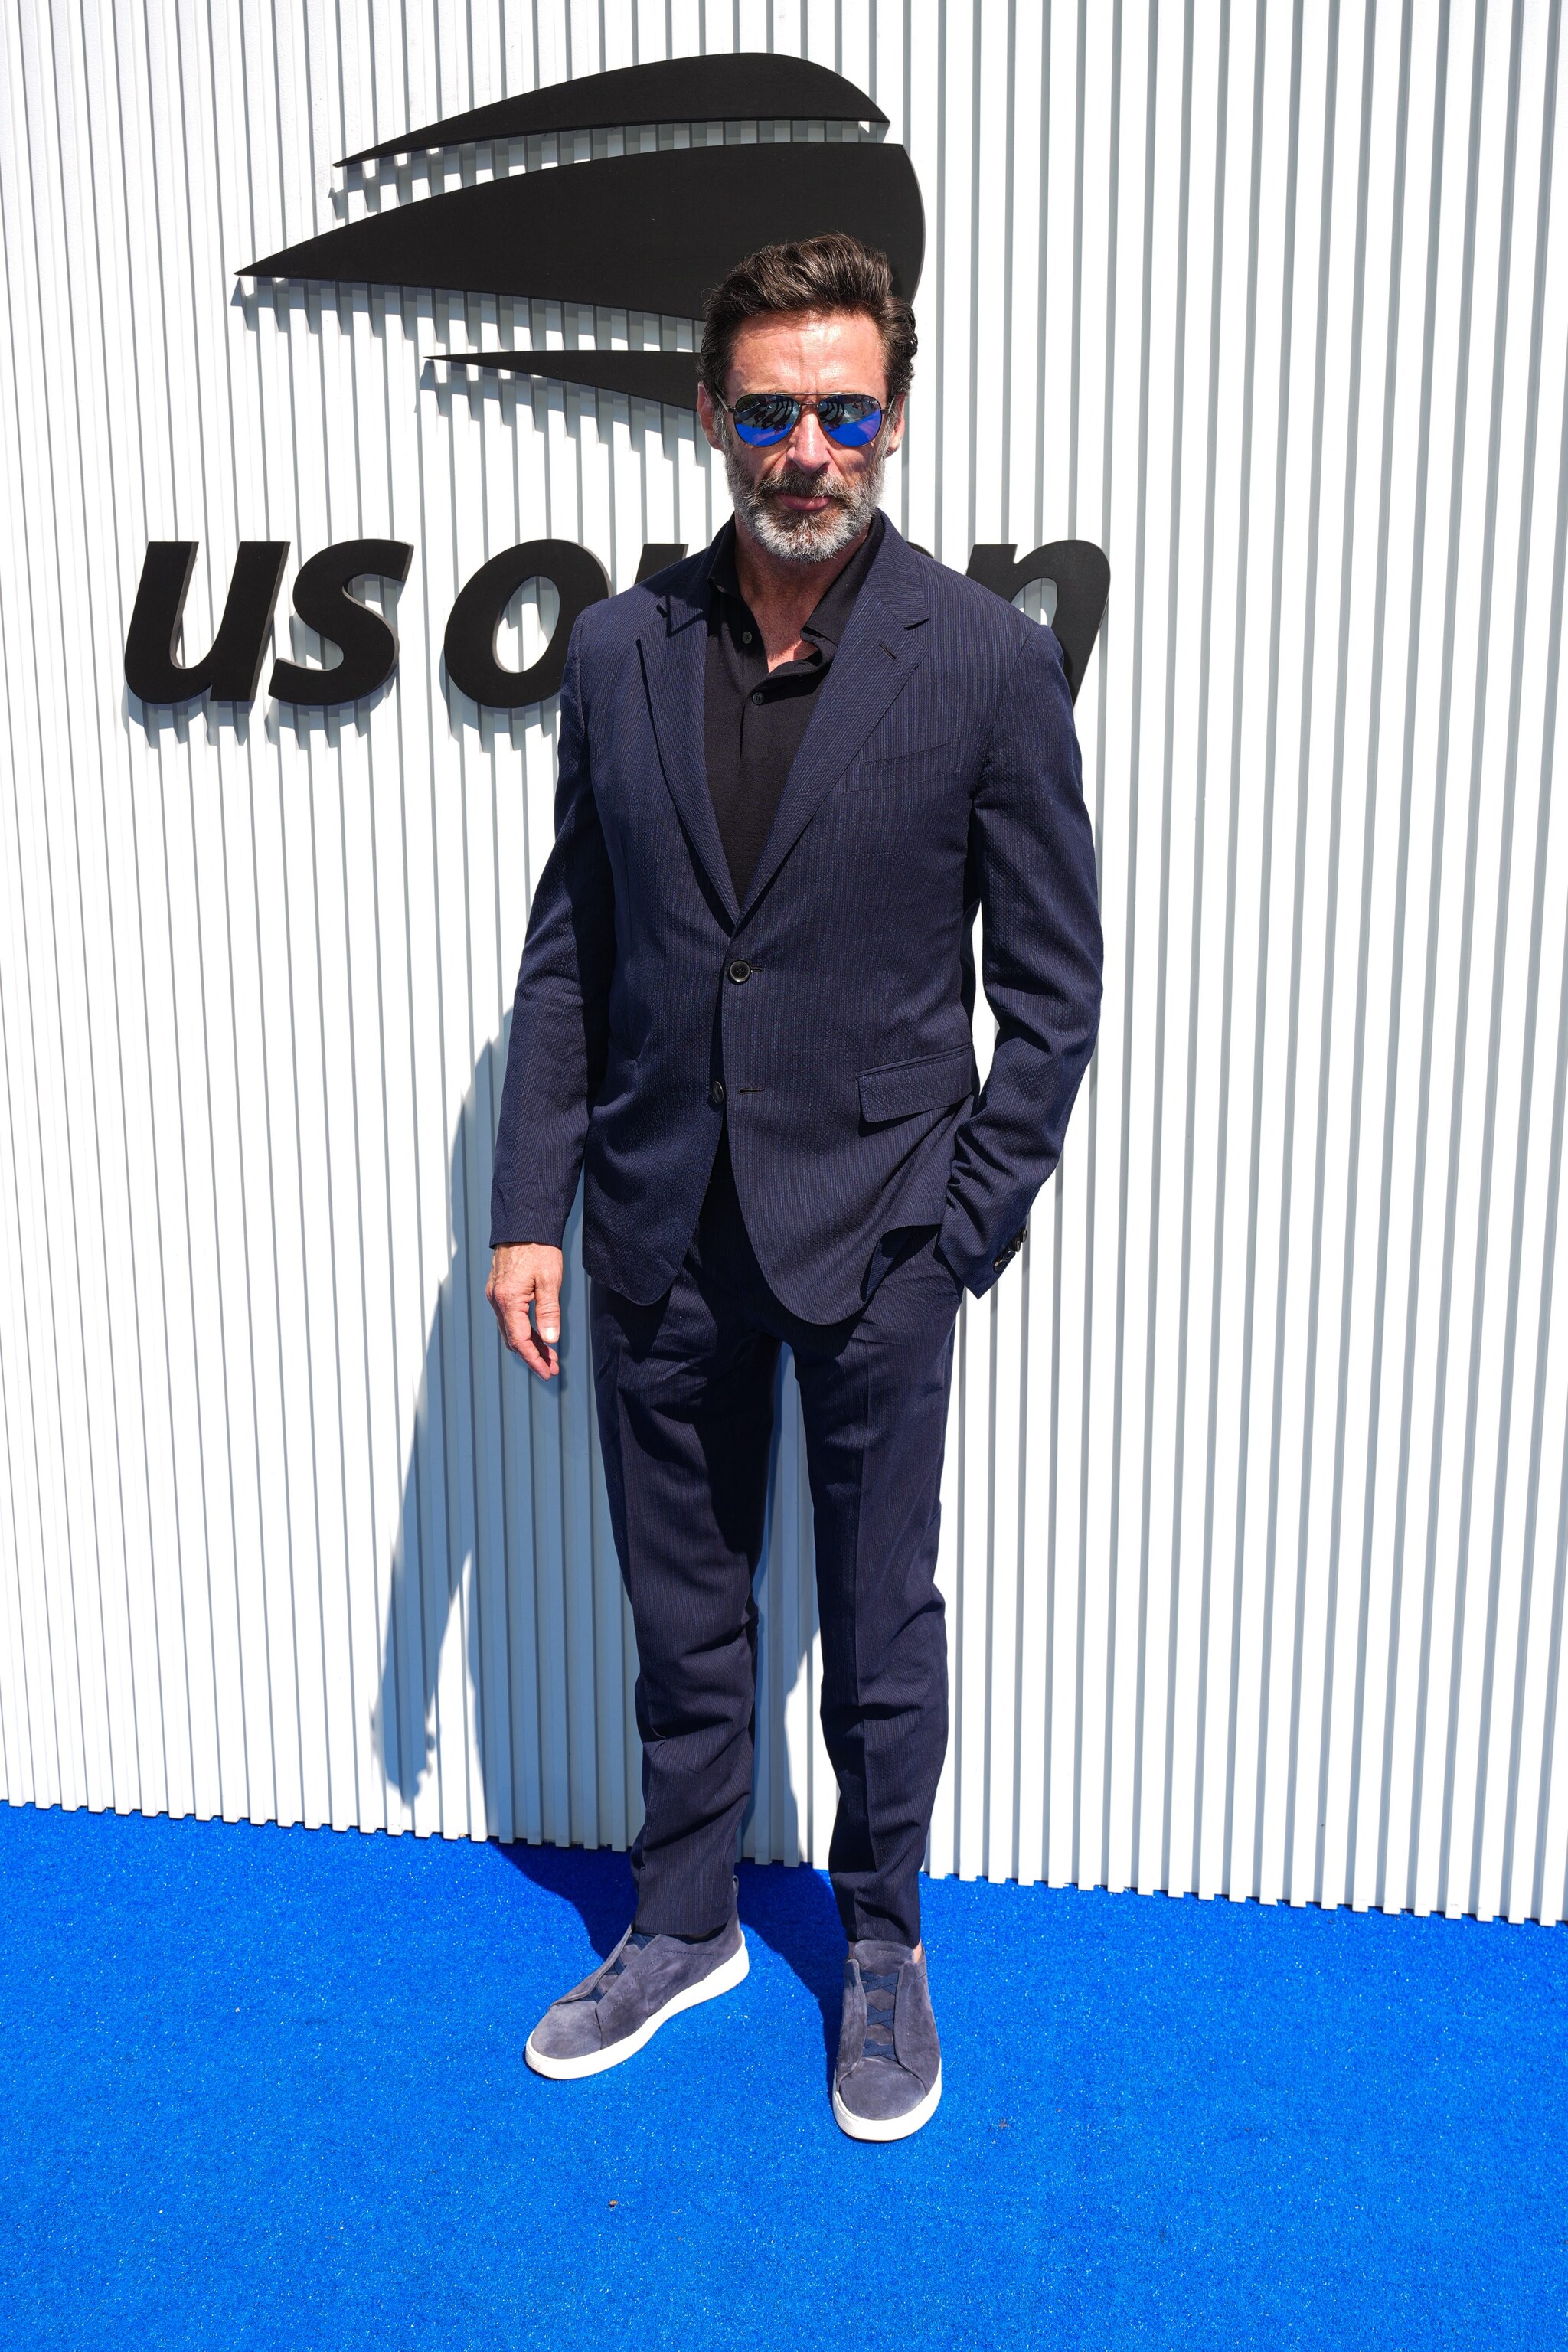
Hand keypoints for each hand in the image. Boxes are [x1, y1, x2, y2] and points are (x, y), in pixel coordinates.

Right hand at [486, 1244, 564, 1379]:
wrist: (524, 1224)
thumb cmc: (538, 1249)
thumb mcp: (549, 1280)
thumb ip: (549, 1312)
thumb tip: (551, 1340)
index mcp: (508, 1300)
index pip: (520, 1341)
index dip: (534, 1359)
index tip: (548, 1372)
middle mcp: (496, 1300)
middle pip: (513, 1339)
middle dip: (533, 1356)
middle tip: (553, 1367)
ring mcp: (495, 1296)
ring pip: (510, 1330)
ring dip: (529, 1344)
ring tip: (550, 1355)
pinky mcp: (499, 1291)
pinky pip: (509, 1318)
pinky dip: (523, 1330)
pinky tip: (538, 1335)